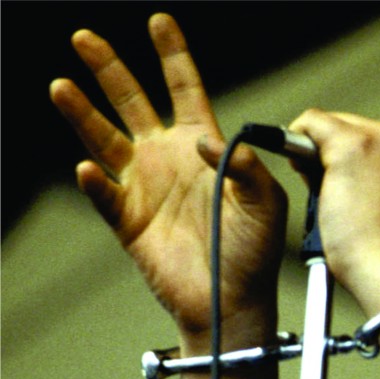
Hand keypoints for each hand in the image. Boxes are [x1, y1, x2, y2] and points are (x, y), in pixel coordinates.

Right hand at [49, 13, 287, 350]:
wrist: (233, 299)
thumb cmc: (254, 250)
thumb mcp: (265, 202)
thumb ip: (245, 166)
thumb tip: (208, 140)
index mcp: (203, 146)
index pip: (185, 89)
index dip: (172, 55)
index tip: (159, 21)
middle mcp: (168, 158)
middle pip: (131, 101)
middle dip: (109, 69)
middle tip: (85, 37)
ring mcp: (144, 186)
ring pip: (103, 139)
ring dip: (83, 114)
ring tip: (63, 87)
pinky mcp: (127, 219)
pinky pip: (104, 194)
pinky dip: (94, 182)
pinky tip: (88, 169)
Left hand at [287, 109, 379, 315]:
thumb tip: (353, 160)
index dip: (370, 162)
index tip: (364, 182)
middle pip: (364, 128)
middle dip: (348, 155)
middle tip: (346, 193)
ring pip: (339, 126)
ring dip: (328, 154)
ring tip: (335, 191)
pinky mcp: (351, 144)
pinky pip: (312, 122)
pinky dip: (300, 136)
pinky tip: (301, 163)